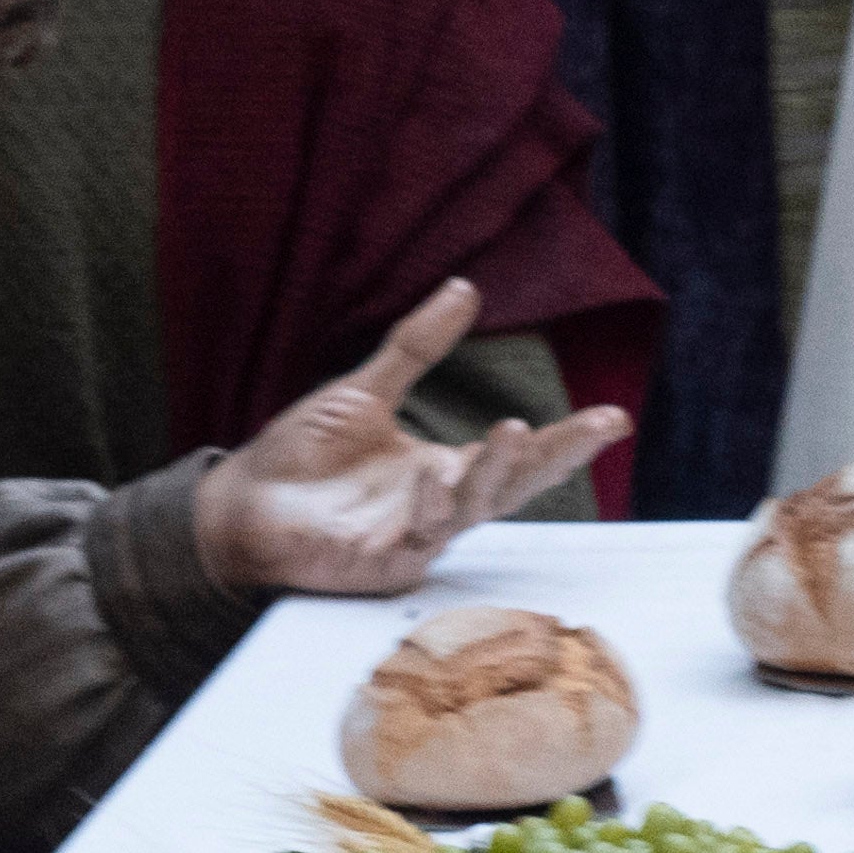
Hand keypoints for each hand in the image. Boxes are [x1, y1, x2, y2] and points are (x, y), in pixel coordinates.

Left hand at [195, 279, 628, 594]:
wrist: (240, 503)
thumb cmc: (301, 456)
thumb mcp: (365, 390)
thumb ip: (417, 346)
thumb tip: (465, 288)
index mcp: (443, 469)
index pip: (517, 455)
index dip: (566, 440)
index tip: (614, 418)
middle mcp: (438, 506)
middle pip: (512, 483)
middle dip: (557, 456)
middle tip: (597, 428)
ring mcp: (413, 538)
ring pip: (471, 510)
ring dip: (496, 472)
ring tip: (518, 429)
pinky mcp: (379, 564)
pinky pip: (414, 538)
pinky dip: (426, 509)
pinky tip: (433, 478)